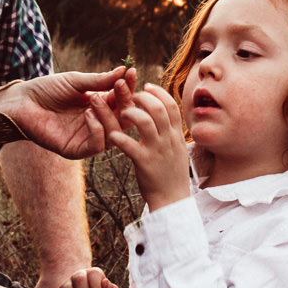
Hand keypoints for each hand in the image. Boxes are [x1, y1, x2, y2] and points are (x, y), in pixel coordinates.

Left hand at [0, 68, 134, 158]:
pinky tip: (88, 115)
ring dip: (109, 116)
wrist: (22, 102)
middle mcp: (97, 123)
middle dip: (125, 103)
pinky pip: (97, 146)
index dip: (129, 89)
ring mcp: (86, 138)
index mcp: (99, 106)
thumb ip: (100, 80)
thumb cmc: (47, 89)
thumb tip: (124, 71)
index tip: (131, 73)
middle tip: (119, 87)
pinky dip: (97, 130)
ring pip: (114, 135)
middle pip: (124, 120)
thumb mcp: (76, 81)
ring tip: (95, 100)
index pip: (122, 101)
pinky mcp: (75, 150)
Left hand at [90, 83, 191, 210]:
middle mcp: (168, 139)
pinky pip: (129, 145)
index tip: (145, 85)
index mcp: (176, 135)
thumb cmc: (171, 176)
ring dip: (130, 113)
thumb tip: (166, 117)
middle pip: (158, 108)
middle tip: (128, 95)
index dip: (158, 92)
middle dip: (141, 97)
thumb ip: (170, 133)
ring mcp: (157, 151)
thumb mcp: (177, 150)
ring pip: (145, 122)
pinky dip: (118, 137)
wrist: (172, 201)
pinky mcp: (144, 163)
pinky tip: (111, 135)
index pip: (171, 105)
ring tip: (120, 113)